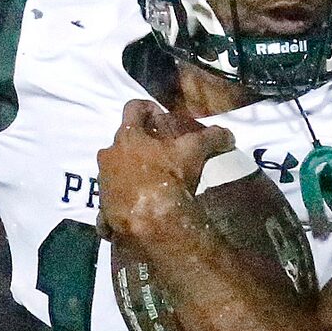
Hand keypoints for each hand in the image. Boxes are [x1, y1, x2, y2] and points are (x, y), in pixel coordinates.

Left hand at [98, 99, 231, 246]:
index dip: (149, 108)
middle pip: (121, 140)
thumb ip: (210, 137)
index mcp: (127, 135)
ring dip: (129, 171)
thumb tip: (228, 134)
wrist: (153, 222)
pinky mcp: (103, 207)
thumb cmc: (170, 178)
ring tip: (151, 182)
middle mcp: (109, 155)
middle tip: (159, 153)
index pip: (133, 108)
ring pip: (114, 169)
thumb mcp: (194, 152)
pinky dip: (122, 200)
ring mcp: (104, 181)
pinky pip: (110, 200)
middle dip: (139, 144)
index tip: (161, 118)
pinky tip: (140, 207)